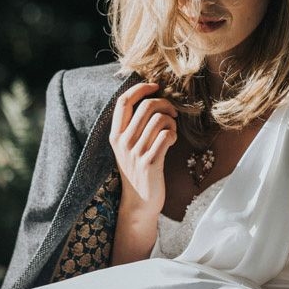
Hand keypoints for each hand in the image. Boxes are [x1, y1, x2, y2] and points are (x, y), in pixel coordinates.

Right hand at [109, 81, 178, 218]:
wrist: (140, 202)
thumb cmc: (139, 169)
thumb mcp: (128, 146)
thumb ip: (134, 125)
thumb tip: (153, 97)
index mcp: (115, 134)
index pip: (123, 101)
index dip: (140, 88)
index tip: (156, 86)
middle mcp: (122, 142)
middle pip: (146, 106)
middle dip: (165, 104)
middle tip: (173, 113)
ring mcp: (135, 153)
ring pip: (159, 119)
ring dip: (171, 122)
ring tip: (171, 131)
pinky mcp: (149, 163)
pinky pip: (166, 136)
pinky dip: (173, 135)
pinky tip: (172, 141)